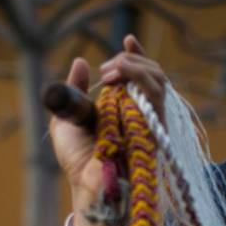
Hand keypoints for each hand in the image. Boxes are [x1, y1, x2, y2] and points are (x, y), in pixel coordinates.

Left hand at [51, 35, 167, 225]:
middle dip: (131, 61)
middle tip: (107, 70)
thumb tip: (80, 62)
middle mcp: (142, 115)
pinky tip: (119, 78)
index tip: (127, 40)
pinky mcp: (154, 131)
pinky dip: (140, 80)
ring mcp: (151, 123)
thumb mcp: (66, 119)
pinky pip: (156, 98)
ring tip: (111, 71)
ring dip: (135, 67)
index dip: (137, 56)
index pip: (141, 77)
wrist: (86, 186)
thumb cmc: (77, 161)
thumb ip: (73, 91)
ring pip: (159, 81)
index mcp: (126, 110)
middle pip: (153, 75)